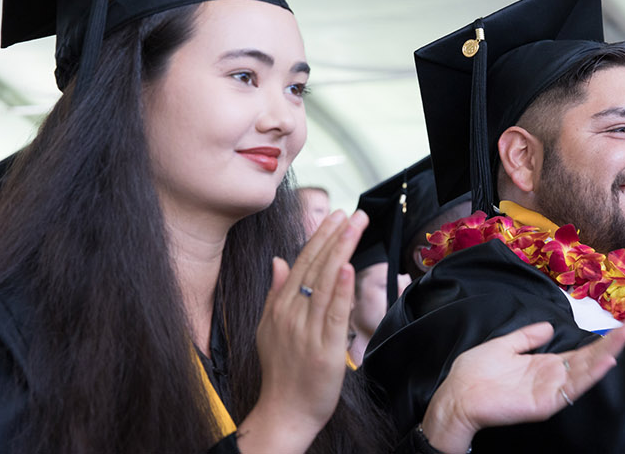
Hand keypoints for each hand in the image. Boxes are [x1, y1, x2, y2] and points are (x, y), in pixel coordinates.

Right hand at [237, 210, 366, 453]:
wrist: (284, 412)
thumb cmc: (281, 372)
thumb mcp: (269, 327)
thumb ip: (276, 293)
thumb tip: (278, 260)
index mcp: (280, 306)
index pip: (302, 262)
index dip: (321, 237)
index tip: (336, 216)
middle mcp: (292, 313)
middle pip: (316, 267)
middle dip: (336, 236)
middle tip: (354, 213)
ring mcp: (307, 330)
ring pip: (326, 283)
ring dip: (342, 251)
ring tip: (355, 226)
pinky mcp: (325, 348)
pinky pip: (334, 313)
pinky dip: (341, 289)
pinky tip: (347, 267)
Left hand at [420, 319, 624, 452]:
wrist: (457, 395)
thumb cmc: (475, 373)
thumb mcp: (505, 346)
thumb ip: (527, 337)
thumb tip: (549, 325)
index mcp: (545, 364)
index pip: (581, 351)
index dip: (601, 338)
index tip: (622, 323)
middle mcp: (552, 378)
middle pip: (589, 359)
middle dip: (612, 342)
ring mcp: (550, 391)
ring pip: (585, 372)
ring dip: (606, 354)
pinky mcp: (545, 403)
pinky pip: (572, 389)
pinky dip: (589, 376)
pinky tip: (604, 362)